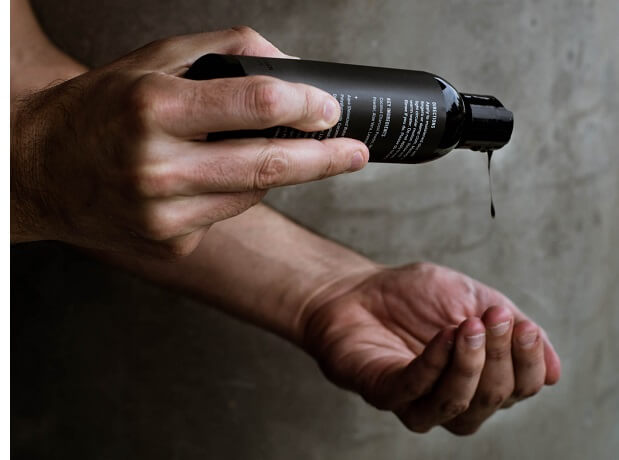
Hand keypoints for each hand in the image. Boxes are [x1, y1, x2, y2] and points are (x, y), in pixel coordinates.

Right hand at [10, 27, 367, 256]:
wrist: (41, 168)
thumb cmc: (102, 108)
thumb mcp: (154, 60)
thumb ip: (225, 52)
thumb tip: (291, 67)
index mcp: (155, 108)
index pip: (255, 104)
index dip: (305, 105)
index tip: (331, 108)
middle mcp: (159, 167)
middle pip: (268, 165)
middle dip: (325, 160)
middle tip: (357, 153)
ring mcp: (164, 213)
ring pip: (251, 193)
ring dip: (274, 173)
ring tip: (270, 151)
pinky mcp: (169, 241)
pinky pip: (227, 214)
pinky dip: (238, 192)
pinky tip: (218, 176)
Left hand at [300, 262, 560, 434]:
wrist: (358, 288)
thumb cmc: (413, 296)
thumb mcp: (470, 298)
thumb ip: (508, 328)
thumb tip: (554, 372)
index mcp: (478, 377)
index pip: (519, 387)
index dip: (529, 362)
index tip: (525, 327)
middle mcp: (451, 397)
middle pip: (492, 398)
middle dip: (500, 357)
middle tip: (493, 318)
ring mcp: (415, 400)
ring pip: (457, 405)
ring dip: (470, 365)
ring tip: (470, 326)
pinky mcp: (382, 391)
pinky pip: (413, 389)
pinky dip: (433, 363)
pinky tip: (443, 335)